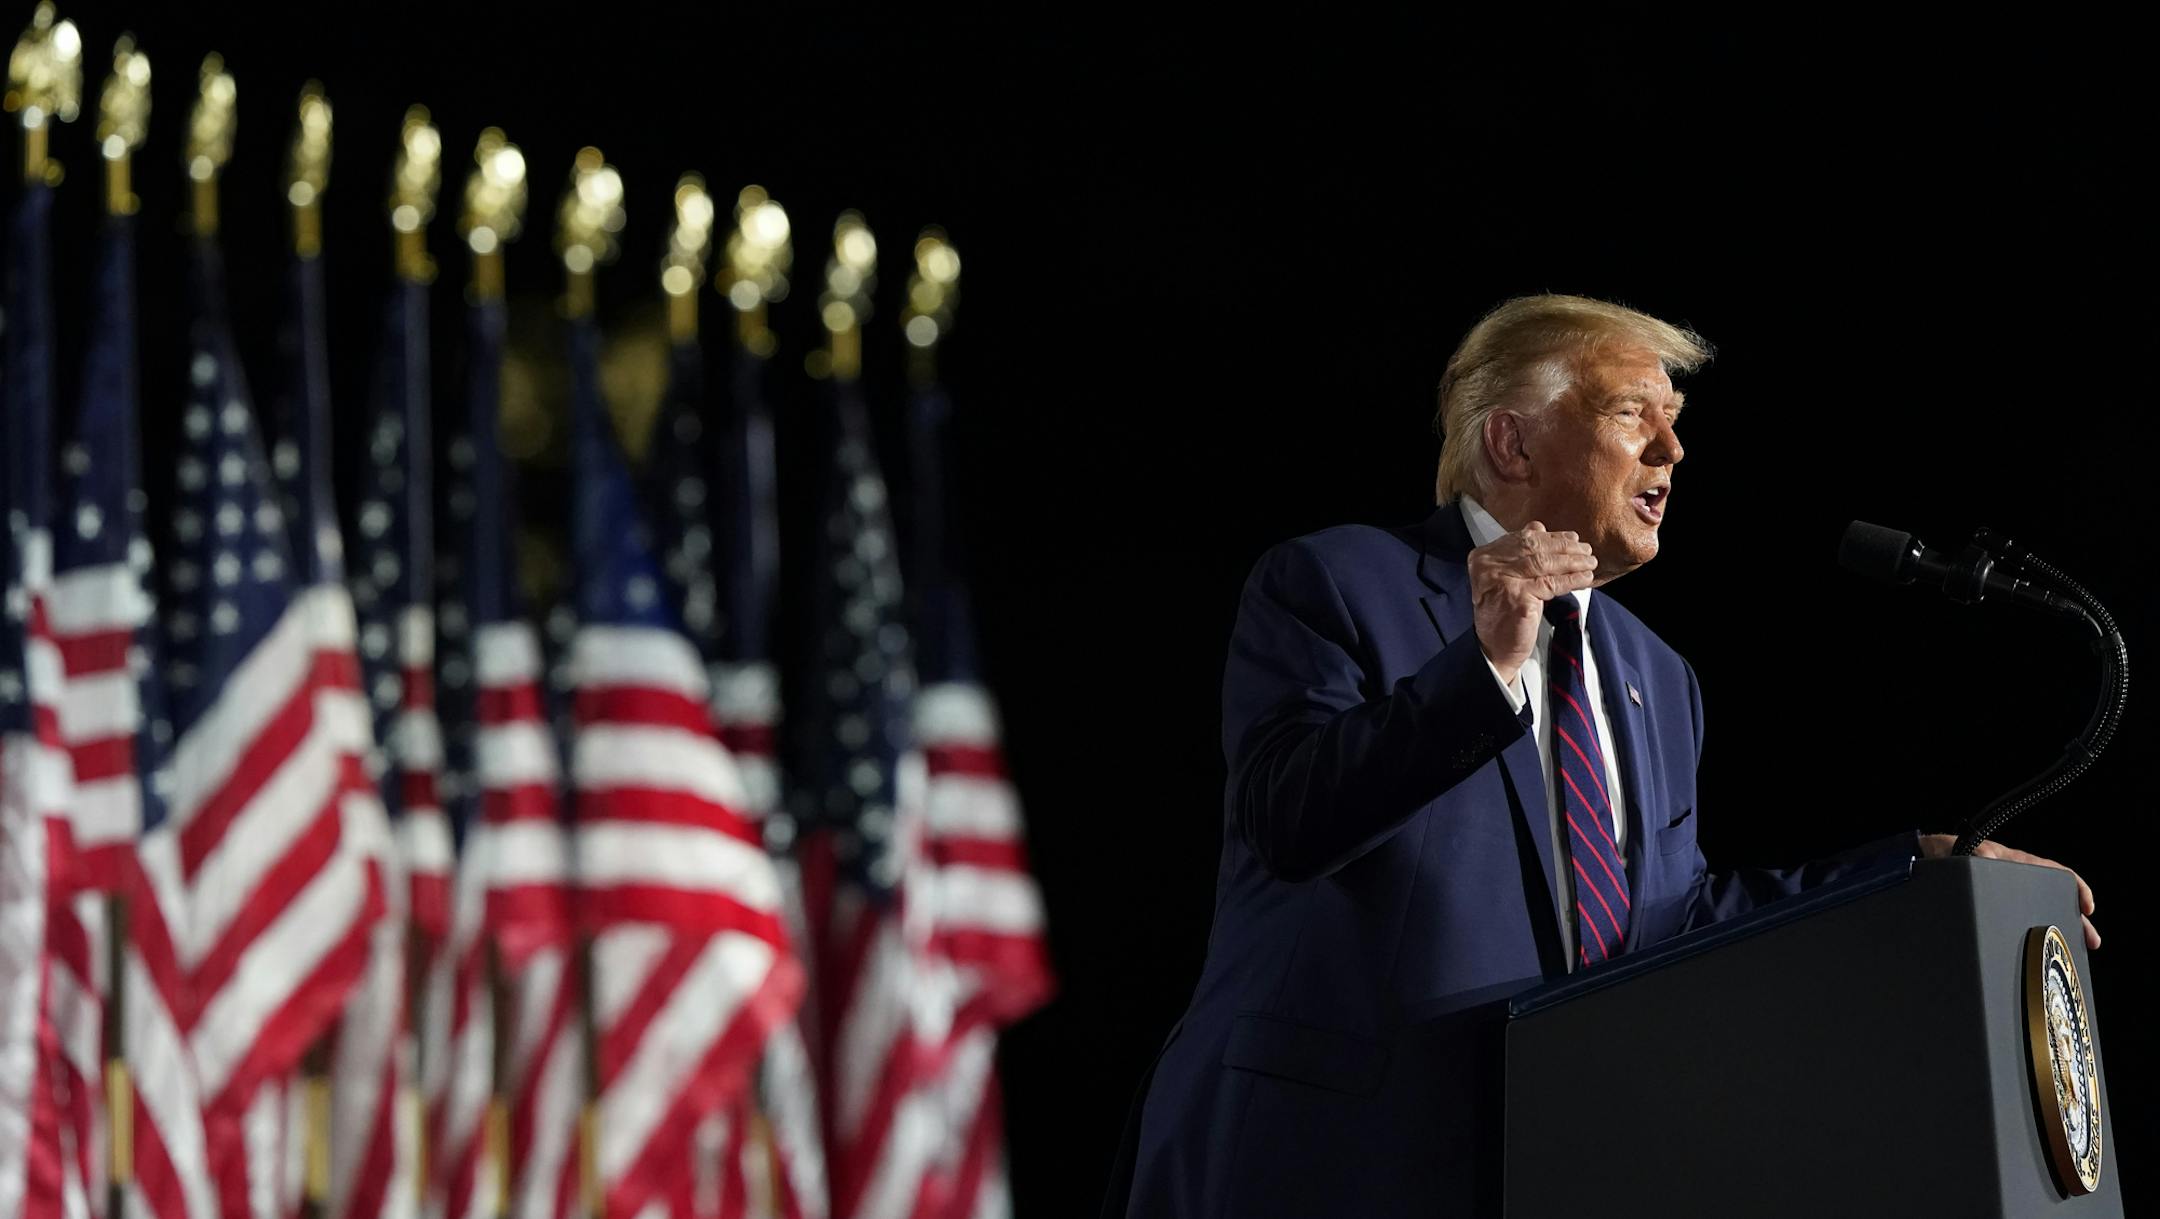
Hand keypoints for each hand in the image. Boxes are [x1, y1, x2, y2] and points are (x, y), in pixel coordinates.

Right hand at [1468, 521, 1597, 686]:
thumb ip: (1518, 552)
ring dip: (1573, 562)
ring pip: (1545, 564)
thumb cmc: (1501, 614)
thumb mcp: (1505, 576)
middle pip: (1535, 550)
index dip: (1551, 538)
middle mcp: (1489, 566)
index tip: (1572, 538)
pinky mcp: (1519, 598)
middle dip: (1565, 548)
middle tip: (1586, 550)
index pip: (1522, 539)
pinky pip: (1552, 584)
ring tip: (1590, 562)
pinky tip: (1585, 578)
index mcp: (1483, 557)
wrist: (1494, 648)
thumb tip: (1537, 527)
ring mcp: (1502, 581)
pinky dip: (1572, 579)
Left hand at [1919, 834, 2098, 948]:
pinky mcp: (1996, 909)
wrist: (1925, 861)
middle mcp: (2020, 880)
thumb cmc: (1946, 851)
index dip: (2077, 888)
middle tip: (2092, 941)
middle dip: (2078, 920)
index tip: (2087, 906)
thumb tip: (1986, 857)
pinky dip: (2035, 935)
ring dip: (2061, 930)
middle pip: (2058, 899)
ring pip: (2043, 914)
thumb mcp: (1961, 850)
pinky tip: (2038, 954)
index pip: (2058, 873)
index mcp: (2018, 864)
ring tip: (2076, 952)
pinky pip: (2022, 922)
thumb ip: (1974, 853)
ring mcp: (2010, 896)